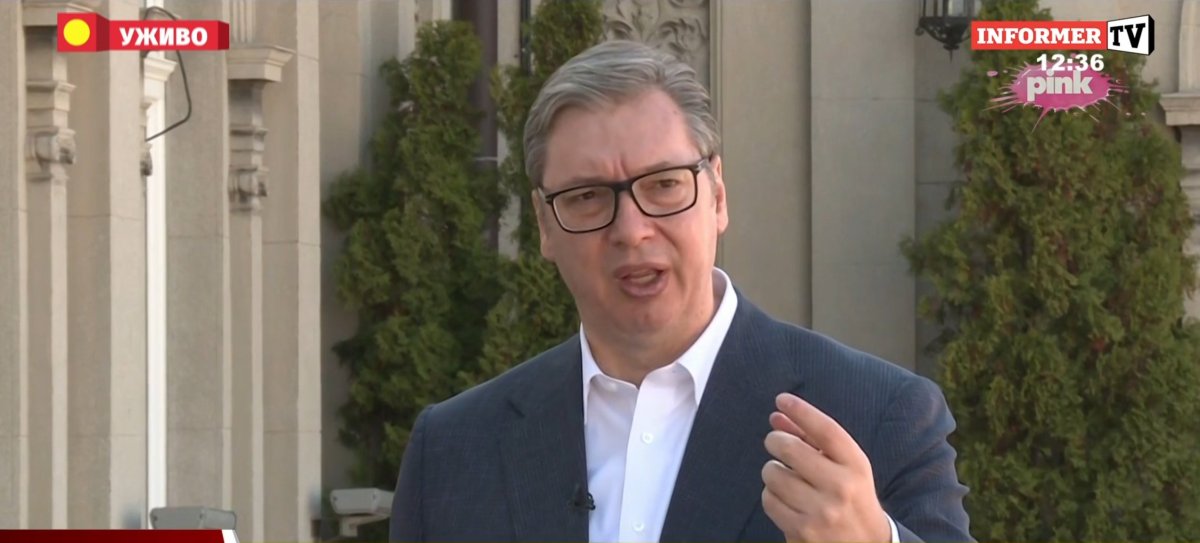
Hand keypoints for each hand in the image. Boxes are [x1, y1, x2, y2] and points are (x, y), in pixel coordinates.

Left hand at [761, 393, 890, 542]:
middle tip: (775, 441)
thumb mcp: (845, 466)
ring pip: (773, 473)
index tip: (782, 399)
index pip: (826, 430)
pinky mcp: (801, 530)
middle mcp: (840, 487)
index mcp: (856, 466)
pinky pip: (768, 499)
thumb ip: (813, 439)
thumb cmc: (851, 496)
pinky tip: (786, 498)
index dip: (801, 411)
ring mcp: (820, 512)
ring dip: (773, 470)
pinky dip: (771, 494)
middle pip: (789, 448)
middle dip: (775, 440)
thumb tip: (777, 416)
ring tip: (787, 477)